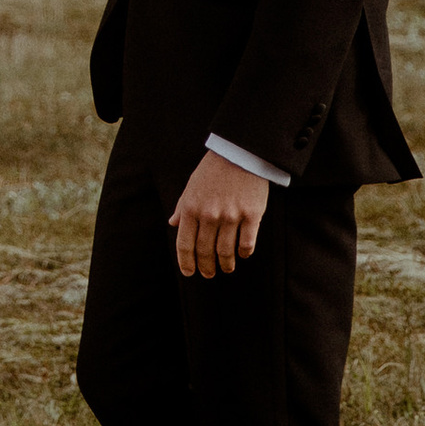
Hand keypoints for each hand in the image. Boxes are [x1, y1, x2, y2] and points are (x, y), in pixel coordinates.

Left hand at [171, 149, 268, 279]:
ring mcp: (231, 216)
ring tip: (226, 268)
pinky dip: (244, 253)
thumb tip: (172, 223)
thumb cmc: (213, 169)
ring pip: (226, 251)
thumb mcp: (191, 185)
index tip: (189, 272)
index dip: (186, 262)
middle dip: (206, 267)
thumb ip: (182, 206)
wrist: (240, 152)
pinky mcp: (252, 215)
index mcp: (191, 208)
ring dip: (225, 264)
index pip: (184, 244)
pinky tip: (242, 254)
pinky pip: (247, 243)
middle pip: (205, 251)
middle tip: (208, 274)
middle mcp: (209, 215)